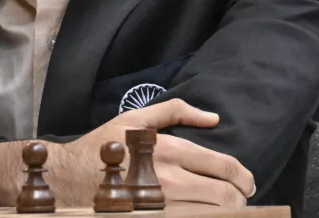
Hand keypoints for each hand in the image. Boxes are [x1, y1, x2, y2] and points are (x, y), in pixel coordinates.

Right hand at [50, 99, 253, 206]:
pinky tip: (204, 214)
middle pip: (226, 195)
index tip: (248, 182)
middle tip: (241, 198)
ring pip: (214, 215)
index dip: (244, 177)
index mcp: (170, 150)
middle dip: (241, 198)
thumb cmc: (105, 146)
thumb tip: (213, 118)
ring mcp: (164, 206)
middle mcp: (171, 180)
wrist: (71, 177)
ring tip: (227, 210)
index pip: (224, 166)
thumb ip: (176, 111)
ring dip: (227, 213)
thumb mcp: (136, 118)